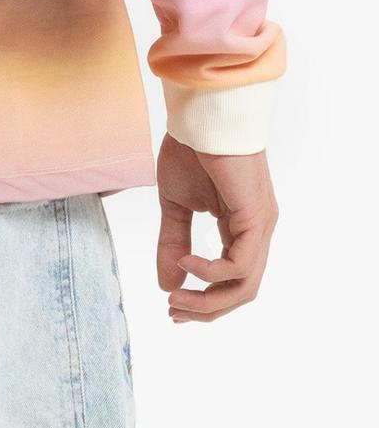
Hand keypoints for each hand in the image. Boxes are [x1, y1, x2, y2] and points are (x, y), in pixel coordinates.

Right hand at [156, 135, 277, 322]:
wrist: (200, 115)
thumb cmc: (191, 150)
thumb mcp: (175, 205)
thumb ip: (173, 243)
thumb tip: (167, 283)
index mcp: (242, 229)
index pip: (233, 281)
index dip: (205, 301)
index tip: (173, 307)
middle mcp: (258, 231)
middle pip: (242, 292)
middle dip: (207, 309)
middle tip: (174, 312)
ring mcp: (261, 225)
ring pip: (245, 285)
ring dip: (209, 300)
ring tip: (177, 296)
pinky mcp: (256, 216)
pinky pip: (240, 263)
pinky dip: (211, 271)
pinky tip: (187, 260)